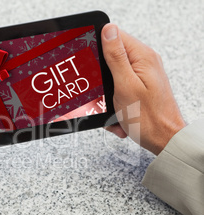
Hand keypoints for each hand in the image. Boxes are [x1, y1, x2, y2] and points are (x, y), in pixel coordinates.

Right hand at [101, 24, 185, 154]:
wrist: (163, 140)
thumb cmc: (148, 118)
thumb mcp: (125, 85)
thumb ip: (116, 57)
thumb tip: (108, 30)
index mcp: (142, 57)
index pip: (115, 37)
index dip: (99, 49)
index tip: (93, 67)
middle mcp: (144, 64)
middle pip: (110, 60)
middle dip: (102, 80)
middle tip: (104, 95)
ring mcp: (141, 76)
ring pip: (111, 78)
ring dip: (107, 96)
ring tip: (114, 109)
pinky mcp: (138, 89)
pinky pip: (117, 91)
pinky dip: (114, 105)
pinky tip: (118, 116)